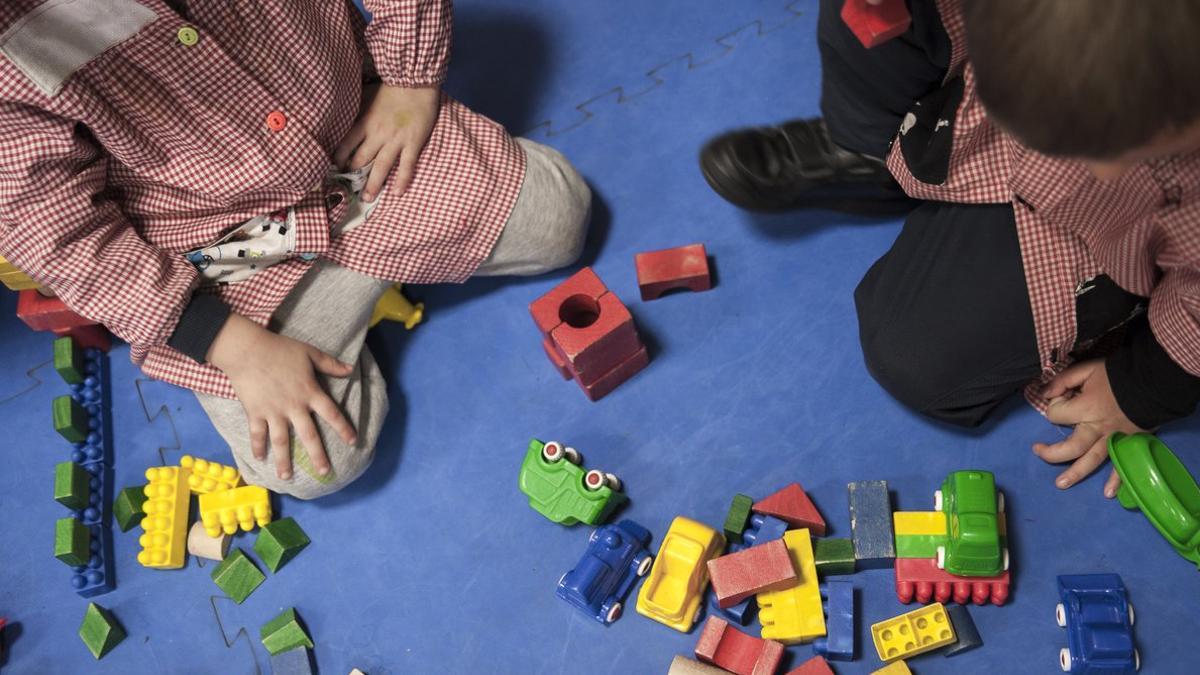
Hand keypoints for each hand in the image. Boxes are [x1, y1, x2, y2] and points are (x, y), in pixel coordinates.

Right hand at [208, 314, 357, 479]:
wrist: (247, 350)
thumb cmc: (280, 349)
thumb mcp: (309, 353)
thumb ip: (330, 364)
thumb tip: (350, 369)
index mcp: (310, 392)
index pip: (332, 414)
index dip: (344, 428)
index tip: (354, 442)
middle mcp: (294, 406)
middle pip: (309, 435)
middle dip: (317, 455)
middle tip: (324, 472)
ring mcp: (273, 412)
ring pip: (281, 441)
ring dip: (284, 460)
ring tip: (286, 477)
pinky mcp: (255, 412)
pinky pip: (257, 433)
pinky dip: (257, 446)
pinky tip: (260, 458)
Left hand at [333, 84, 440, 202]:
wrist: (415, 81)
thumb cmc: (391, 87)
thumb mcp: (366, 95)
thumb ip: (357, 108)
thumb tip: (341, 113)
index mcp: (364, 122)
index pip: (345, 145)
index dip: (338, 160)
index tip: (334, 170)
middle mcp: (377, 134)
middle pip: (361, 160)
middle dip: (353, 176)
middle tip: (349, 190)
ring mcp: (396, 140)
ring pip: (381, 166)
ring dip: (373, 184)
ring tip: (367, 198)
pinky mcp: (413, 143)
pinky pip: (407, 165)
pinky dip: (402, 180)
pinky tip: (397, 192)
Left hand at [1032, 359, 1144, 496]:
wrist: (1153, 382)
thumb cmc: (1117, 375)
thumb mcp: (1086, 369)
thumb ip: (1063, 380)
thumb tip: (1045, 393)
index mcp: (1085, 408)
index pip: (1056, 415)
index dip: (1054, 406)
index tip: (1062, 397)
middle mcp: (1097, 428)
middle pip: (1070, 447)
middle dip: (1051, 453)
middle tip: (1038, 452)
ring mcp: (1113, 439)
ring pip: (1092, 460)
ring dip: (1076, 474)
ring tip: (1061, 484)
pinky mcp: (1128, 444)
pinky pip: (1122, 465)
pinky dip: (1117, 480)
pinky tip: (1108, 493)